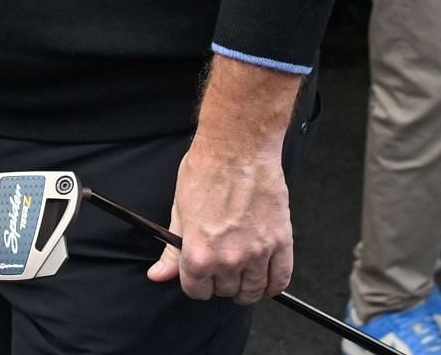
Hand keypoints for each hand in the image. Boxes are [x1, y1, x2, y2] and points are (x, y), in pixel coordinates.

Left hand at [147, 58, 297, 303]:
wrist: (238, 148)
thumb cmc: (206, 171)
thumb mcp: (179, 211)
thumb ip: (172, 251)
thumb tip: (159, 275)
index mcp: (198, 255)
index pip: (196, 291)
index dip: (197, 283)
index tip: (202, 274)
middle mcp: (227, 260)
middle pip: (225, 291)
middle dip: (221, 281)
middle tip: (223, 264)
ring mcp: (257, 253)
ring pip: (253, 290)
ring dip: (247, 287)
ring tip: (244, 274)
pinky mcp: (281, 241)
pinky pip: (281, 278)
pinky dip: (274, 284)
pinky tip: (267, 279)